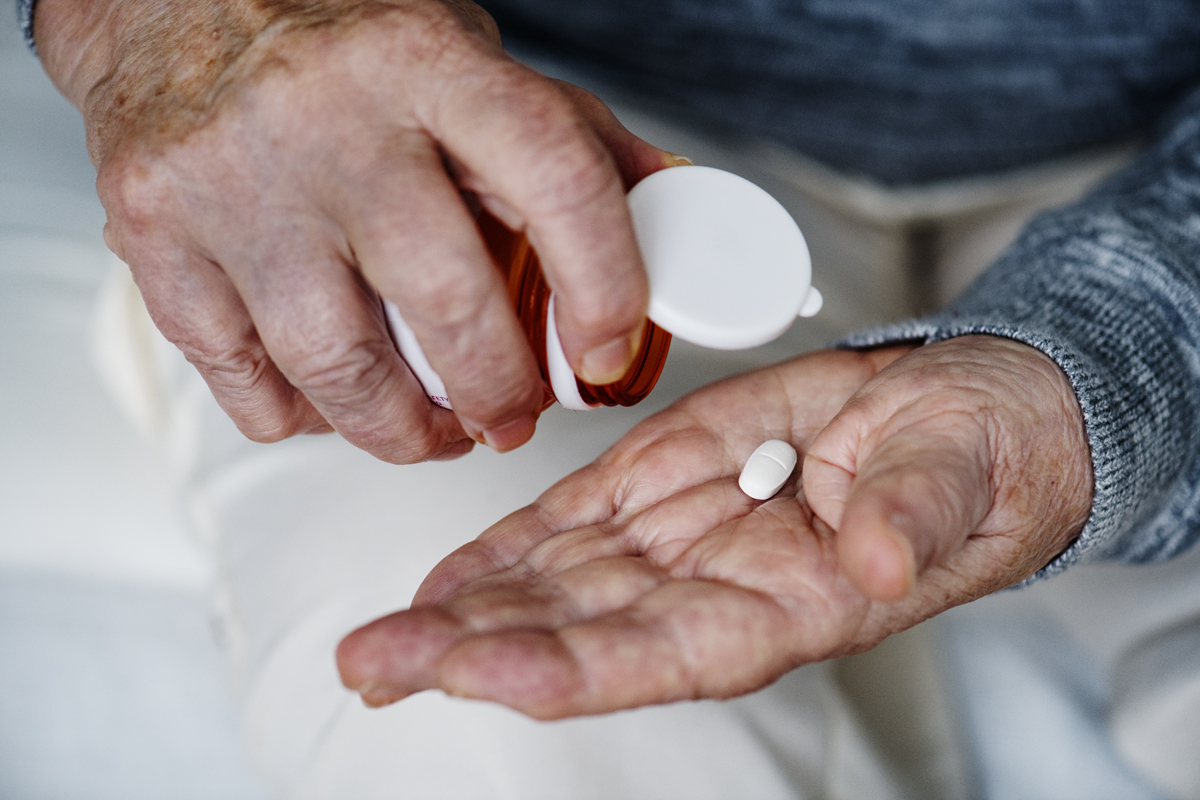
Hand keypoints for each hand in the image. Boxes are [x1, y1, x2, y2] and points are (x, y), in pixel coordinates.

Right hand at [35, 0, 676, 460]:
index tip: (605, 353)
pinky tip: (332, 402)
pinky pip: (242, 381)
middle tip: (512, 416)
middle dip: (497, 392)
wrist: (171, 7)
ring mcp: (231, 180)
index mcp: (428, 64)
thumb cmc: (338, 46)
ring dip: (402, 431)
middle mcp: (328, 118)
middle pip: (443, 299)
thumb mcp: (466, 60)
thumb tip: (669, 205)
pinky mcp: (155, 234)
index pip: (553, 177)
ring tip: (430, 431)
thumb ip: (565, 134)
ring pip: (336, 366)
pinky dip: (300, 417)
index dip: (603, 285)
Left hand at [337, 337, 1092, 717]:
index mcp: (786, 604)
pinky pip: (567, 526)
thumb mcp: (961, 473)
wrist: (952, 417)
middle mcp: (712, 589)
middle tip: (376, 661)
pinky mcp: (658, 483)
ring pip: (552, 587)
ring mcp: (677, 540)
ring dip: (461, 612)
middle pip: (577, 633)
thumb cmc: (971, 457)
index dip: (575, 666)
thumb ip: (913, 515)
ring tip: (375, 639)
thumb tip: (880, 556)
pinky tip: (439, 581)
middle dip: (473, 651)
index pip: (664, 654)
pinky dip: (500, 551)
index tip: (485, 671)